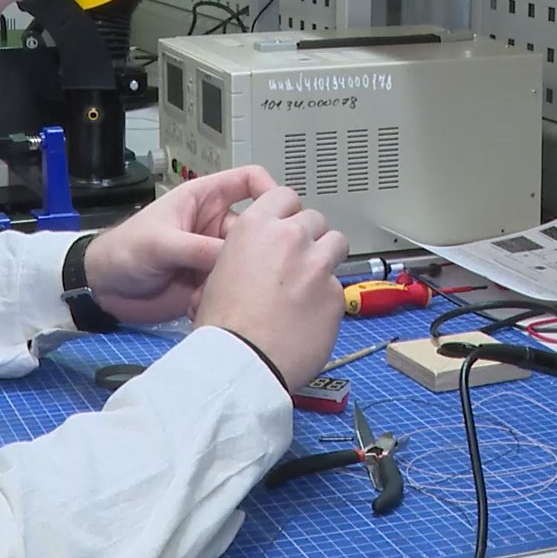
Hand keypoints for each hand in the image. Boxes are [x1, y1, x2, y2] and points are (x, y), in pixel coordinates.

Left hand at [82, 165, 278, 324]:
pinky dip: (226, 297)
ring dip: (239, 279)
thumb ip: (198, 248)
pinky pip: (233, 287)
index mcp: (204, 200)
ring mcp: (213, 255)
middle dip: (258, 249)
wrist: (103, 289)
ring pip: (248, 263)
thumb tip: (237, 259)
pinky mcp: (210, 282)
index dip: (270, 190)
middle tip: (253, 269)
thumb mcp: (159, 242)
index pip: (249, 180)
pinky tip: (205, 305)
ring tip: (218, 292)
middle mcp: (214, 226)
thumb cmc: (123, 251)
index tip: (283, 212)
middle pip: (257, 229)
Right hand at [192, 186, 347, 388]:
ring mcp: (318, 265)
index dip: (288, 212)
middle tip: (298, 262)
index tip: (288, 225)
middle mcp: (290, 238)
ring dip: (327, 259)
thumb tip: (253, 263)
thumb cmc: (222, 327)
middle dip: (309, 237)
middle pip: (315, 219)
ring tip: (312, 284)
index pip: (285, 196)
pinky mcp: (336, 294)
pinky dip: (328, 299)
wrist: (242, 361)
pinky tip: (311, 318)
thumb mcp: (216, 274)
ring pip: (337, 244)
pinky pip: (339, 287)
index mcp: (256, 228)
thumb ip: (245, 255)